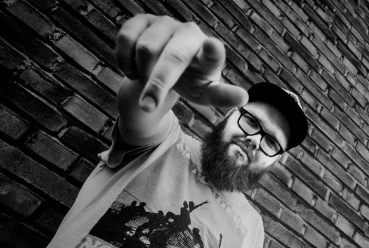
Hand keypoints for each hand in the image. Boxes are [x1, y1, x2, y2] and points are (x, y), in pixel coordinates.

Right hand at [115, 14, 247, 111]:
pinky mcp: (142, 19)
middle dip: (158, 84)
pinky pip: (126, 38)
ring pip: (145, 50)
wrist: (168, 68)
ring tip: (147, 82)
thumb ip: (222, 96)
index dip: (213, 50)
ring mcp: (165, 23)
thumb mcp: (206, 93)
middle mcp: (188, 33)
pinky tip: (133, 70)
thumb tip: (243, 97)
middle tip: (148, 106)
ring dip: (142, 74)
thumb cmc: (193, 80)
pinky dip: (124, 61)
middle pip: (171, 58)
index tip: (213, 48)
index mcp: (208, 54)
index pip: (214, 53)